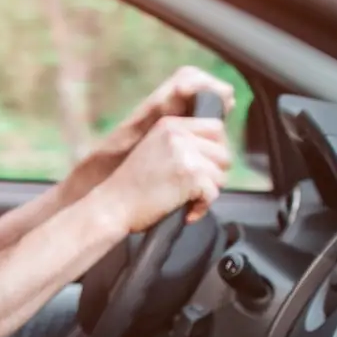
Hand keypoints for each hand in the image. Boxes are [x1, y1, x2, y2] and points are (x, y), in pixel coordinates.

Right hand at [95, 116, 231, 231]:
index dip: (215, 149)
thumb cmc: (131, 185)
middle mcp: (179, 135)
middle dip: (214, 173)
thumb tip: (217, 149)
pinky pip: (213, 193)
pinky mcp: (191, 176)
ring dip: (208, 191)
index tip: (203, 167)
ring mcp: (186, 154)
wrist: (112, 205)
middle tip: (194, 188)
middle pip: (223, 152)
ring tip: (187, 200)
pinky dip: (202, 207)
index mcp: (170, 125)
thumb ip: (181, 143)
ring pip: (221, 174)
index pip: (215, 127)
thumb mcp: (154, 149)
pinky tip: (186, 211)